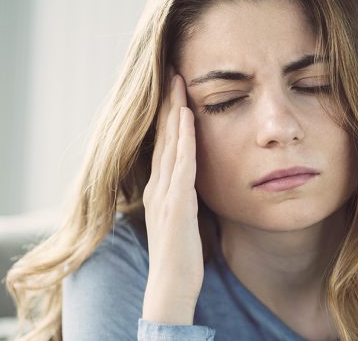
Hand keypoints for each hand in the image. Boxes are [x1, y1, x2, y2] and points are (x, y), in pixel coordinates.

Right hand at [141, 73, 202, 324]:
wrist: (171, 285)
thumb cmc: (183, 255)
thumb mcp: (185, 217)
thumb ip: (187, 196)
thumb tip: (199, 179)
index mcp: (161, 189)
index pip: (164, 144)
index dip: (168, 115)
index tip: (175, 87)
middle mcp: (158, 186)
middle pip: (163, 136)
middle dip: (169, 103)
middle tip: (173, 71)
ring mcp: (165, 194)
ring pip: (170, 144)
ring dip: (174, 111)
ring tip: (179, 81)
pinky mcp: (176, 205)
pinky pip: (181, 165)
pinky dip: (184, 138)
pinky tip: (188, 117)